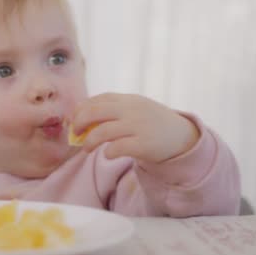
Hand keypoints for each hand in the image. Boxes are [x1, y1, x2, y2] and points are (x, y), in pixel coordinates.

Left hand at [70, 93, 199, 162]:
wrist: (182, 137)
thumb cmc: (151, 124)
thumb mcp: (135, 109)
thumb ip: (112, 110)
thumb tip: (80, 120)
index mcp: (127, 99)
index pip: (96, 100)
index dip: (80, 110)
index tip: (73, 121)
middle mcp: (131, 110)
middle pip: (93, 112)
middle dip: (78, 124)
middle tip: (75, 134)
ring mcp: (138, 126)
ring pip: (102, 132)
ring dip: (89, 142)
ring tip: (87, 149)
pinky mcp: (144, 144)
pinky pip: (117, 148)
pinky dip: (107, 152)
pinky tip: (108, 155)